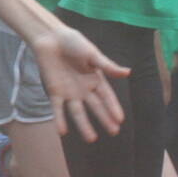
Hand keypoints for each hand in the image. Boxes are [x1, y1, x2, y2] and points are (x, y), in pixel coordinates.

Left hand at [31, 26, 128, 140]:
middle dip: (104, 119)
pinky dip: (59, 119)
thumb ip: (107, 66)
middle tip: (113, 132)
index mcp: (96, 80)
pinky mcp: (54, 92)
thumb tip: (128, 72)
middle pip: (95, 107)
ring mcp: (69, 92)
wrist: (49, 37)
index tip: (120, 120)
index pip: (107, 97)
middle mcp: (84, 89)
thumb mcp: (92, 54)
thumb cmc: (73, 42)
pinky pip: (57, 108)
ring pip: (77, 112)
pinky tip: (62, 132)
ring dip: (83, 125)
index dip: (113, 108)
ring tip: (91, 138)